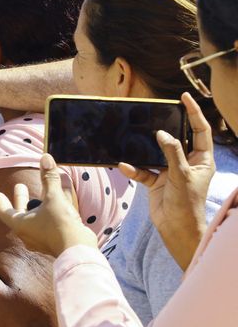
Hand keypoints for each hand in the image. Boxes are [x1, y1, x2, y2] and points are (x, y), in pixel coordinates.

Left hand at [0, 154, 96, 257]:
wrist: (78, 250)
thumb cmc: (60, 225)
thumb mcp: (54, 198)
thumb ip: (50, 178)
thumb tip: (45, 158)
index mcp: (21, 224)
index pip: (4, 212)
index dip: (1, 202)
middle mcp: (27, 234)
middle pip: (19, 214)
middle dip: (20, 199)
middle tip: (19, 186)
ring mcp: (39, 241)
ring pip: (32, 220)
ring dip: (34, 207)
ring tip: (40, 195)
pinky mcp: (51, 243)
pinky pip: (44, 226)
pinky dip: (46, 215)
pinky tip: (55, 208)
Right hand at [118, 92, 213, 269]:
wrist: (176, 229)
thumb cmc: (187, 203)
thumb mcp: (182, 175)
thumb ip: (172, 152)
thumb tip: (162, 133)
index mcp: (202, 160)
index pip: (200, 131)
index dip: (194, 113)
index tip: (184, 98)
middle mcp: (186, 163)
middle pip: (176, 138)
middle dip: (166, 126)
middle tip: (156, 111)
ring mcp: (170, 171)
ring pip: (156, 153)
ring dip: (144, 148)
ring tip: (135, 136)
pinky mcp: (156, 181)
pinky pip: (142, 170)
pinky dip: (133, 168)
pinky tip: (125, 165)